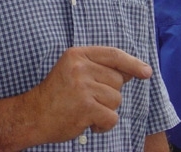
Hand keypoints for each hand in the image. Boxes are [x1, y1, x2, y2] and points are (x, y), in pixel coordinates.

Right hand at [23, 46, 151, 143]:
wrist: (33, 115)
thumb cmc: (56, 95)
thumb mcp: (74, 71)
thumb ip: (99, 68)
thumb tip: (132, 71)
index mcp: (77, 54)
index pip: (113, 54)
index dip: (132, 63)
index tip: (146, 71)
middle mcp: (80, 67)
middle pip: (117, 80)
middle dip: (109, 94)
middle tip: (88, 99)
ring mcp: (82, 87)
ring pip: (116, 100)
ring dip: (106, 110)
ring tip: (85, 110)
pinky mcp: (85, 107)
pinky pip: (112, 117)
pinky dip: (104, 125)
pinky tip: (88, 123)